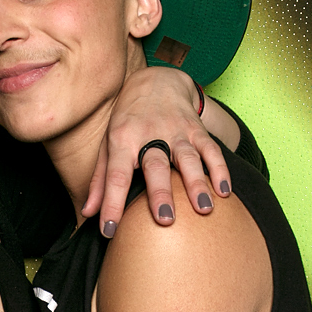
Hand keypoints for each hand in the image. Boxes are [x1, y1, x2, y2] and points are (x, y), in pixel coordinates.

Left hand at [83, 69, 231, 235]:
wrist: (156, 81)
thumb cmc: (127, 120)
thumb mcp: (108, 144)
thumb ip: (100, 179)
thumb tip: (86, 212)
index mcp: (122, 140)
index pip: (115, 176)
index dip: (111, 203)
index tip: (109, 231)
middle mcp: (149, 134)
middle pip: (155, 165)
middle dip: (160, 192)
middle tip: (164, 219)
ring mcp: (176, 131)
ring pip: (188, 157)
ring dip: (196, 183)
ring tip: (203, 209)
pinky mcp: (196, 129)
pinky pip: (210, 149)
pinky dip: (219, 169)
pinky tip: (224, 191)